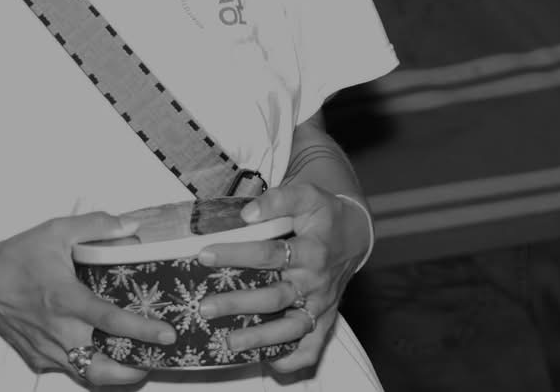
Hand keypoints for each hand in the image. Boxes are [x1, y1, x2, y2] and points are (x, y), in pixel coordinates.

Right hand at [0, 212, 175, 386]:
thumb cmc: (18, 256)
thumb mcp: (56, 230)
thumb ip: (96, 225)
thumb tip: (131, 225)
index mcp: (65, 299)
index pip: (111, 321)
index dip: (143, 331)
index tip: (168, 334)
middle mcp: (58, 331)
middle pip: (102, 368)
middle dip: (134, 371)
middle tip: (157, 358)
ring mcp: (47, 350)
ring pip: (88, 376)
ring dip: (115, 373)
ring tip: (138, 361)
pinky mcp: (38, 359)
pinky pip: (70, 369)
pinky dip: (90, 366)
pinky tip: (103, 351)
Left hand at [193, 184, 370, 372]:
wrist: (354, 235)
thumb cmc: (324, 215)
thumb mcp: (307, 196)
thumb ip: (279, 200)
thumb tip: (247, 213)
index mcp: (311, 250)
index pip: (270, 254)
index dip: (237, 254)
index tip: (205, 254)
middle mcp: (316, 282)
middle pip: (275, 297)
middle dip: (238, 304)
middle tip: (205, 307)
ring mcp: (320, 305)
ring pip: (291, 329)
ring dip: (260, 338)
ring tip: (228, 342)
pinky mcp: (324, 319)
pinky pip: (313, 348)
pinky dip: (293, 360)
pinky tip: (270, 363)